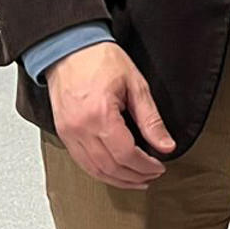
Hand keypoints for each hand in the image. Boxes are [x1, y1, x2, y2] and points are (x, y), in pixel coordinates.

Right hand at [47, 42, 175, 188]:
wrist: (69, 48)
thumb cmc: (99, 60)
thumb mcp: (135, 85)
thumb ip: (151, 120)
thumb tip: (165, 145)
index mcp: (100, 115)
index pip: (126, 155)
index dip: (145, 166)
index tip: (159, 166)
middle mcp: (80, 128)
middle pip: (110, 167)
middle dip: (135, 176)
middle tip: (152, 175)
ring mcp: (69, 133)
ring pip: (94, 170)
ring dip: (118, 180)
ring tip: (137, 180)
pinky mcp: (64, 134)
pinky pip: (82, 162)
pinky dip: (100, 172)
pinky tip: (115, 172)